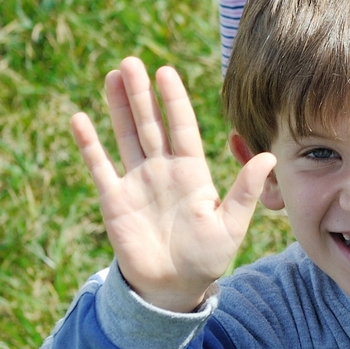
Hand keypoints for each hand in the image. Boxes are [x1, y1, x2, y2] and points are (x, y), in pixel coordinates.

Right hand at [76, 58, 273, 313]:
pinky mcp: (114, 200)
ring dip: (119, 107)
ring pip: (126, 135)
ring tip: (113, 76)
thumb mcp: (231, 226)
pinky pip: (100, 166)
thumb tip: (270, 156)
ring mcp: (137, 181)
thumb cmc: (207, 257)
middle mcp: (163, 169)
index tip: (165, 71)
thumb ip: (245, 191)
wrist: (174, 287)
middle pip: (150, 123)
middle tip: (131, 61)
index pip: (181, 126)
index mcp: (191, 171)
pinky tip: (79, 119)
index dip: (173, 100)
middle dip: (141, 94)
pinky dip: (90, 144)